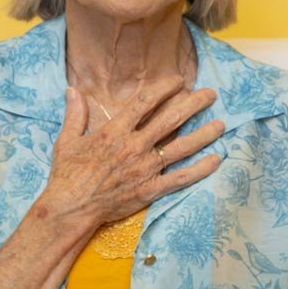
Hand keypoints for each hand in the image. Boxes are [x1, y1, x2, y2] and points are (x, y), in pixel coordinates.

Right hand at [37, 74, 224, 231]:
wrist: (70, 209)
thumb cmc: (67, 175)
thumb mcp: (67, 140)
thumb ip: (75, 114)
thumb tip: (72, 89)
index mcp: (114, 132)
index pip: (145, 101)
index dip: (164, 87)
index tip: (179, 80)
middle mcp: (133, 147)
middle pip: (170, 120)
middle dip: (193, 104)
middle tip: (210, 94)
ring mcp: (144, 169)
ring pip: (181, 147)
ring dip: (203, 134)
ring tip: (221, 124)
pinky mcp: (149, 190)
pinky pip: (180, 179)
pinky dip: (200, 170)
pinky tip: (216, 160)